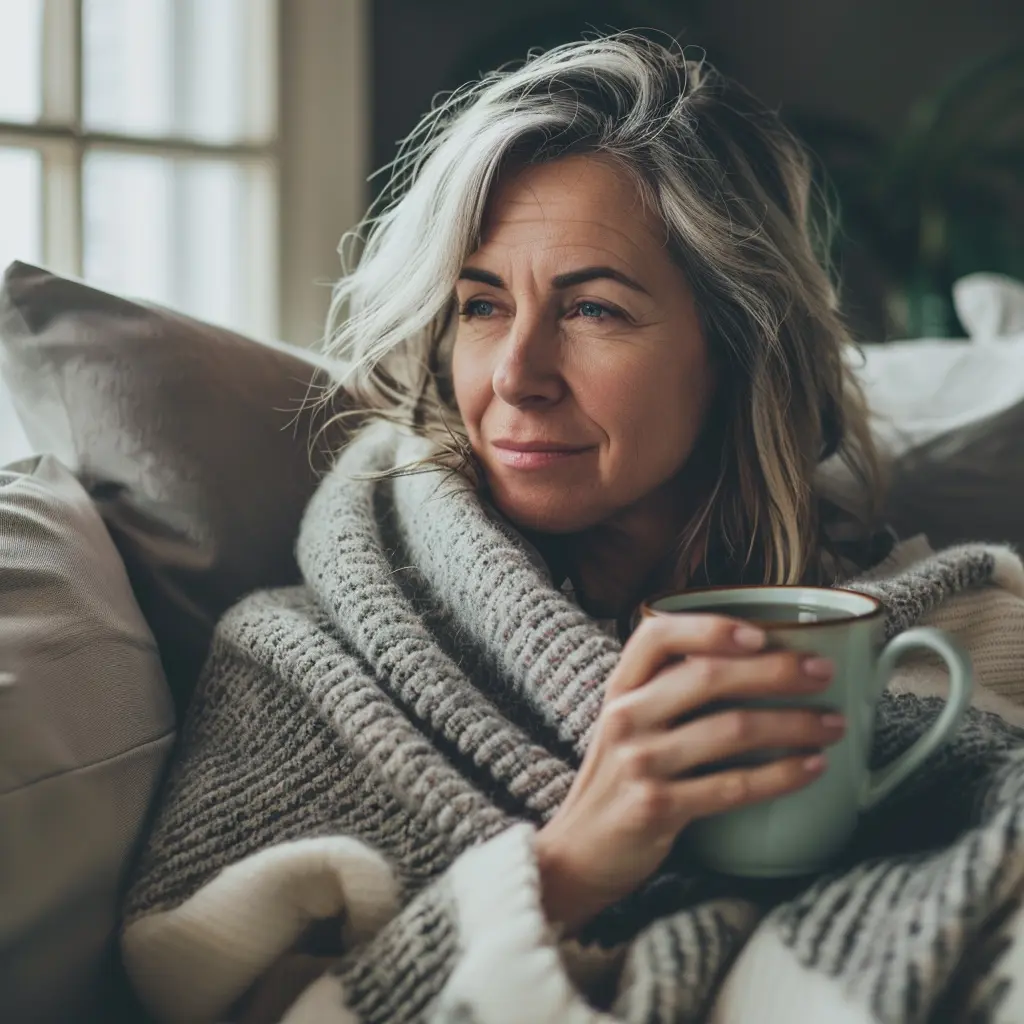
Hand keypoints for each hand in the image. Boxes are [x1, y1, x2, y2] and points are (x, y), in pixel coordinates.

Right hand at [535, 614, 842, 932]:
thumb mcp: (629, 725)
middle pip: (708, 676)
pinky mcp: (657, 807)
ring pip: (731, 729)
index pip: (658, 636)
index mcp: (621, 688)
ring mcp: (639, 762)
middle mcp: (626, 716)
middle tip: (824, 671)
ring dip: (794, 724)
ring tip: (833, 724)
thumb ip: (669, 692)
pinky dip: (781, 775)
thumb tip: (754, 661)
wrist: (578, 853)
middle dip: (776, 670)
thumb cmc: (620, 780)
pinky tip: (813, 768)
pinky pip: (733, 786)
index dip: (711, 627)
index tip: (763, 632)